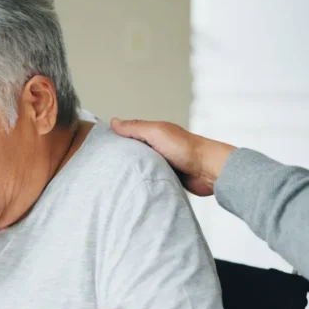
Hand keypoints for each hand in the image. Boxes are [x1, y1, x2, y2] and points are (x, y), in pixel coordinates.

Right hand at [111, 118, 235, 195]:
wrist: (208, 171)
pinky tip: (134, 187)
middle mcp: (157, 148)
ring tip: (114, 179)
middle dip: (122, 158)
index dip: (116, 139)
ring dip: (133, 172)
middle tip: (103, 166)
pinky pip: (150, 180)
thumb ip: (136, 128)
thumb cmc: (187, 149)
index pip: (130, 134)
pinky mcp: (167, 179)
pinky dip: (144, 182)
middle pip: (134, 153)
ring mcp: (162, 164)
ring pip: (141, 167)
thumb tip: (114, 121)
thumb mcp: (157, 133)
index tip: (100, 146)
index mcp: (154, 134)